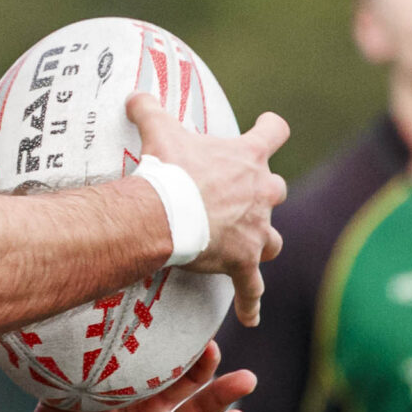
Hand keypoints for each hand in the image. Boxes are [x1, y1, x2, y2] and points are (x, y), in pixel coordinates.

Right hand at [128, 97, 288, 326]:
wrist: (169, 213)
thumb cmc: (169, 170)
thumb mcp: (159, 130)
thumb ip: (149, 109)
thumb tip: (134, 94)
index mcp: (247, 157)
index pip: (274, 131)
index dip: (271, 129)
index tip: (269, 128)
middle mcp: (261, 192)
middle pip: (277, 189)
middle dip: (264, 194)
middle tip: (243, 198)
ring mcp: (256, 230)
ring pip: (273, 239)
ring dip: (263, 241)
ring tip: (249, 248)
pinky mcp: (244, 261)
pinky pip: (252, 286)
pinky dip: (250, 301)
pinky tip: (250, 318)